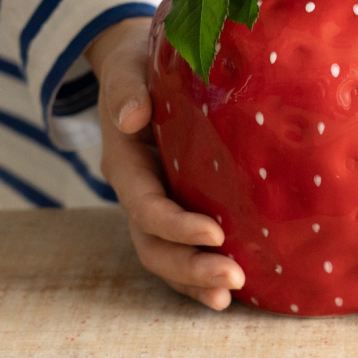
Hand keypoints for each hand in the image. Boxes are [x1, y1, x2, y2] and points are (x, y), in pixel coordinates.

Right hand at [87, 17, 244, 310]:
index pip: (146, 206)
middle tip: (232, 278)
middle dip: (188, 267)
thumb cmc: (137, 63)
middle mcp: (137, 191)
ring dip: (194, 279)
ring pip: (165, 255)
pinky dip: (200, 272)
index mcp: (124, 163)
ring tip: (230, 294)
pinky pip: (182, 248)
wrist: (136, 68)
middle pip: (153, 244)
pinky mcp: (176, 205)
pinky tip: (232, 291)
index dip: (176, 226)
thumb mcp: (126, 68)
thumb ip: (126, 90)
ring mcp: (155, 202)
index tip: (215, 232)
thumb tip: (131, 116)